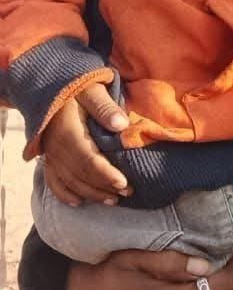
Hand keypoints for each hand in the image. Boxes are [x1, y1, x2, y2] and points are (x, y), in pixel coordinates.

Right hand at [43, 82, 130, 205]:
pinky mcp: (48, 156)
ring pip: (68, 180)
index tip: (124, 183)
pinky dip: (64, 193)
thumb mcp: (92, 91)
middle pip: (79, 174)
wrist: (50, 86)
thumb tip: (122, 125)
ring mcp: (50, 153)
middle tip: (127, 193)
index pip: (87, 159)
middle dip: (103, 187)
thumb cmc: (77, 88)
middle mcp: (56, 147)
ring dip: (90, 193)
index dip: (105, 174)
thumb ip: (105, 108)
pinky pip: (53, 180)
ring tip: (112, 200)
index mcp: (68, 132)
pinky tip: (78, 202)